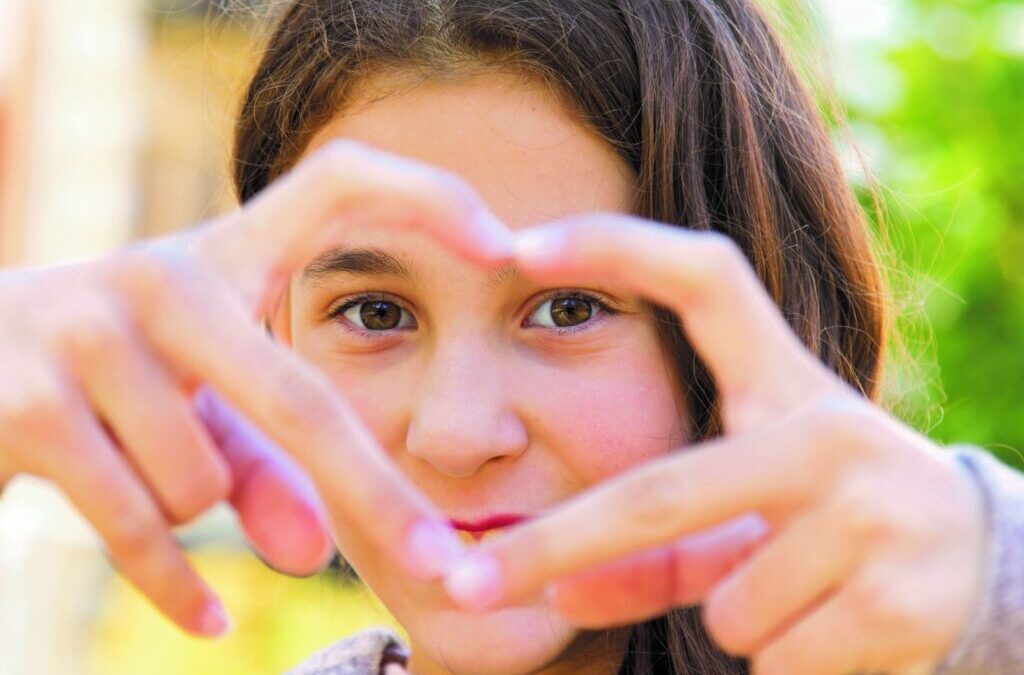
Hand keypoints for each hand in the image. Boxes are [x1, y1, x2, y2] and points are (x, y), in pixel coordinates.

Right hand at [0, 140, 510, 635]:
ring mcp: (85, 331)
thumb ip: (268, 462)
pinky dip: (176, 587)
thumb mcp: (202, 393)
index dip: (428, 197)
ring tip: (151, 473)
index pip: (340, 183)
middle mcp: (160, 275)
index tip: (504, 246)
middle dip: (375, 497)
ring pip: (202, 484)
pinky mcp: (18, 405)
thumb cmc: (120, 371)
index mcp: (224, 250)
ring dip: (200, 511)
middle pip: (301, 401)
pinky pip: (135, 528)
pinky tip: (210, 618)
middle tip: (444, 568)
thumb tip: (311, 552)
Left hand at [443, 215, 989, 674]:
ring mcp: (873, 508)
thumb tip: (562, 595)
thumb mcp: (744, 517)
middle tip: (463, 589)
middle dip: (553, 548)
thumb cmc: (827, 521)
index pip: (703, 278)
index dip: (612, 247)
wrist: (976, 563)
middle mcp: (829, 429)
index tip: (518, 245)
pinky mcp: (901, 595)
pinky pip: (776, 659)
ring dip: (737, 625)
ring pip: (725, 609)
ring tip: (802, 596)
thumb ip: (656, 551)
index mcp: (783, 382)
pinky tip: (838, 633)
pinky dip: (783, 666)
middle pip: (659, 493)